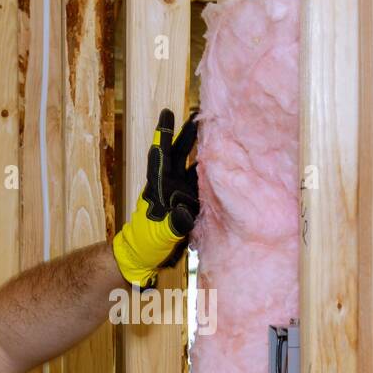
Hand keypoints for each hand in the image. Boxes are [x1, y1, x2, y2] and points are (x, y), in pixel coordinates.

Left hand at [112, 108, 199, 288]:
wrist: (147, 258)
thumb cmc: (146, 244)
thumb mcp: (159, 234)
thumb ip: (173, 224)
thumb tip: (185, 212)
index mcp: (159, 187)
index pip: (161, 156)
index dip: (164, 135)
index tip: (167, 114)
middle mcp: (170, 185)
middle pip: (179, 154)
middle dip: (188, 135)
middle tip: (198, 114)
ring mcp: (180, 193)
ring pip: (193, 166)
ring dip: (203, 151)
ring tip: (216, 134)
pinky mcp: (191, 204)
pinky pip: (204, 184)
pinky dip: (213, 174)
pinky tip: (225, 164)